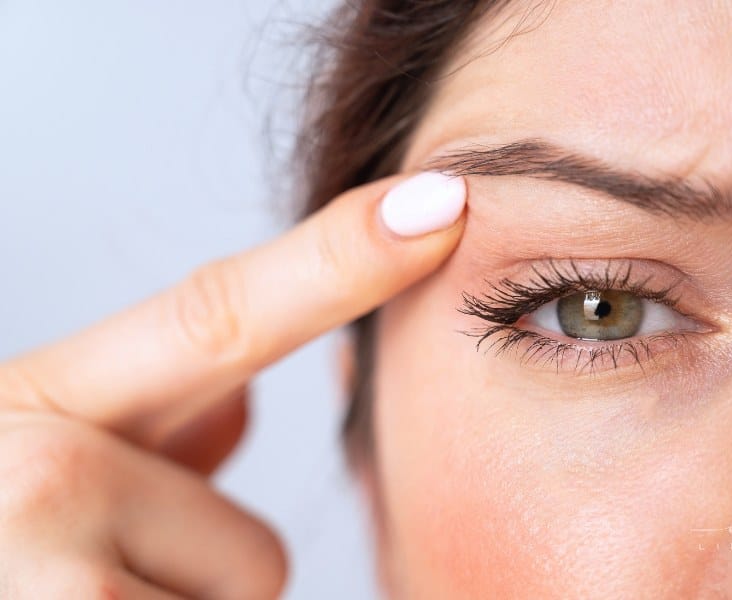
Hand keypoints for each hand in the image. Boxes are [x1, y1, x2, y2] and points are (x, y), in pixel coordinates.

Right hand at [0, 172, 466, 598]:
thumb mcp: (29, 467)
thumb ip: (148, 423)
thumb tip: (242, 391)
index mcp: (33, 407)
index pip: (221, 313)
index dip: (343, 257)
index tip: (445, 202)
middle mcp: (30, 472)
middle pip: (251, 553)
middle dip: (189, 588)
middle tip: (71, 588)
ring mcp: (42, 581)